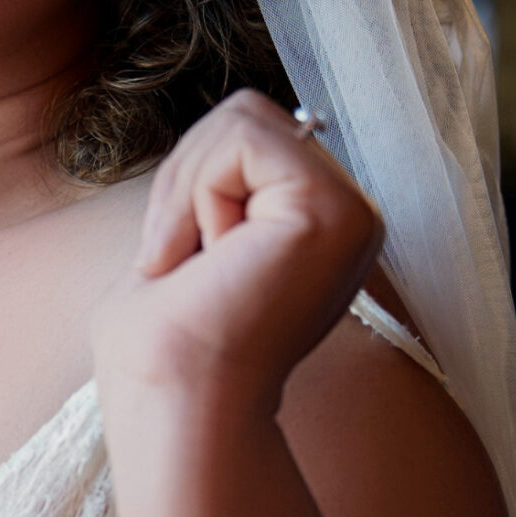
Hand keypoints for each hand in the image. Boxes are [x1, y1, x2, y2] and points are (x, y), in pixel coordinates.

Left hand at [93, 91, 382, 415]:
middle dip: (186, 176)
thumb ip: (213, 185)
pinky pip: (245, 139)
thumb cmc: (164, 346)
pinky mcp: (336, 210)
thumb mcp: (183, 241)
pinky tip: (210, 257)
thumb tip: (221, 130)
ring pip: (242, 118)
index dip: (189, 183)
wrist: (175, 401)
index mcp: (315, 226)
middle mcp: (347, 215)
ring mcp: (351, 211)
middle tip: (181, 260)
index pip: (244, 137)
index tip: (175, 260)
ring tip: (198, 262)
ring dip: (189, 188)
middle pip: (245, 115)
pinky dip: (200, 193)